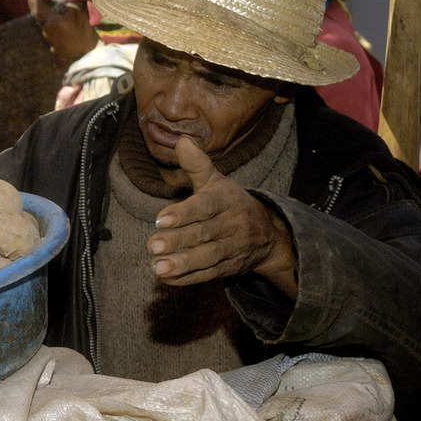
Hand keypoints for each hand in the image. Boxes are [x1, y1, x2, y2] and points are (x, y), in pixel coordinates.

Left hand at [147, 136, 297, 296]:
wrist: (269, 233)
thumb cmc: (230, 202)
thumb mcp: (216, 181)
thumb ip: (196, 165)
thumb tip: (181, 141)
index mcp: (226, 200)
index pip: (205, 206)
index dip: (184, 213)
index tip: (160, 218)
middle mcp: (231, 225)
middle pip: (204, 234)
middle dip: (178, 241)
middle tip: (152, 246)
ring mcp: (232, 248)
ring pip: (208, 257)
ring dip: (182, 264)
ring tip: (158, 268)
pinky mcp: (229, 267)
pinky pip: (209, 274)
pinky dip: (188, 278)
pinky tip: (167, 279)